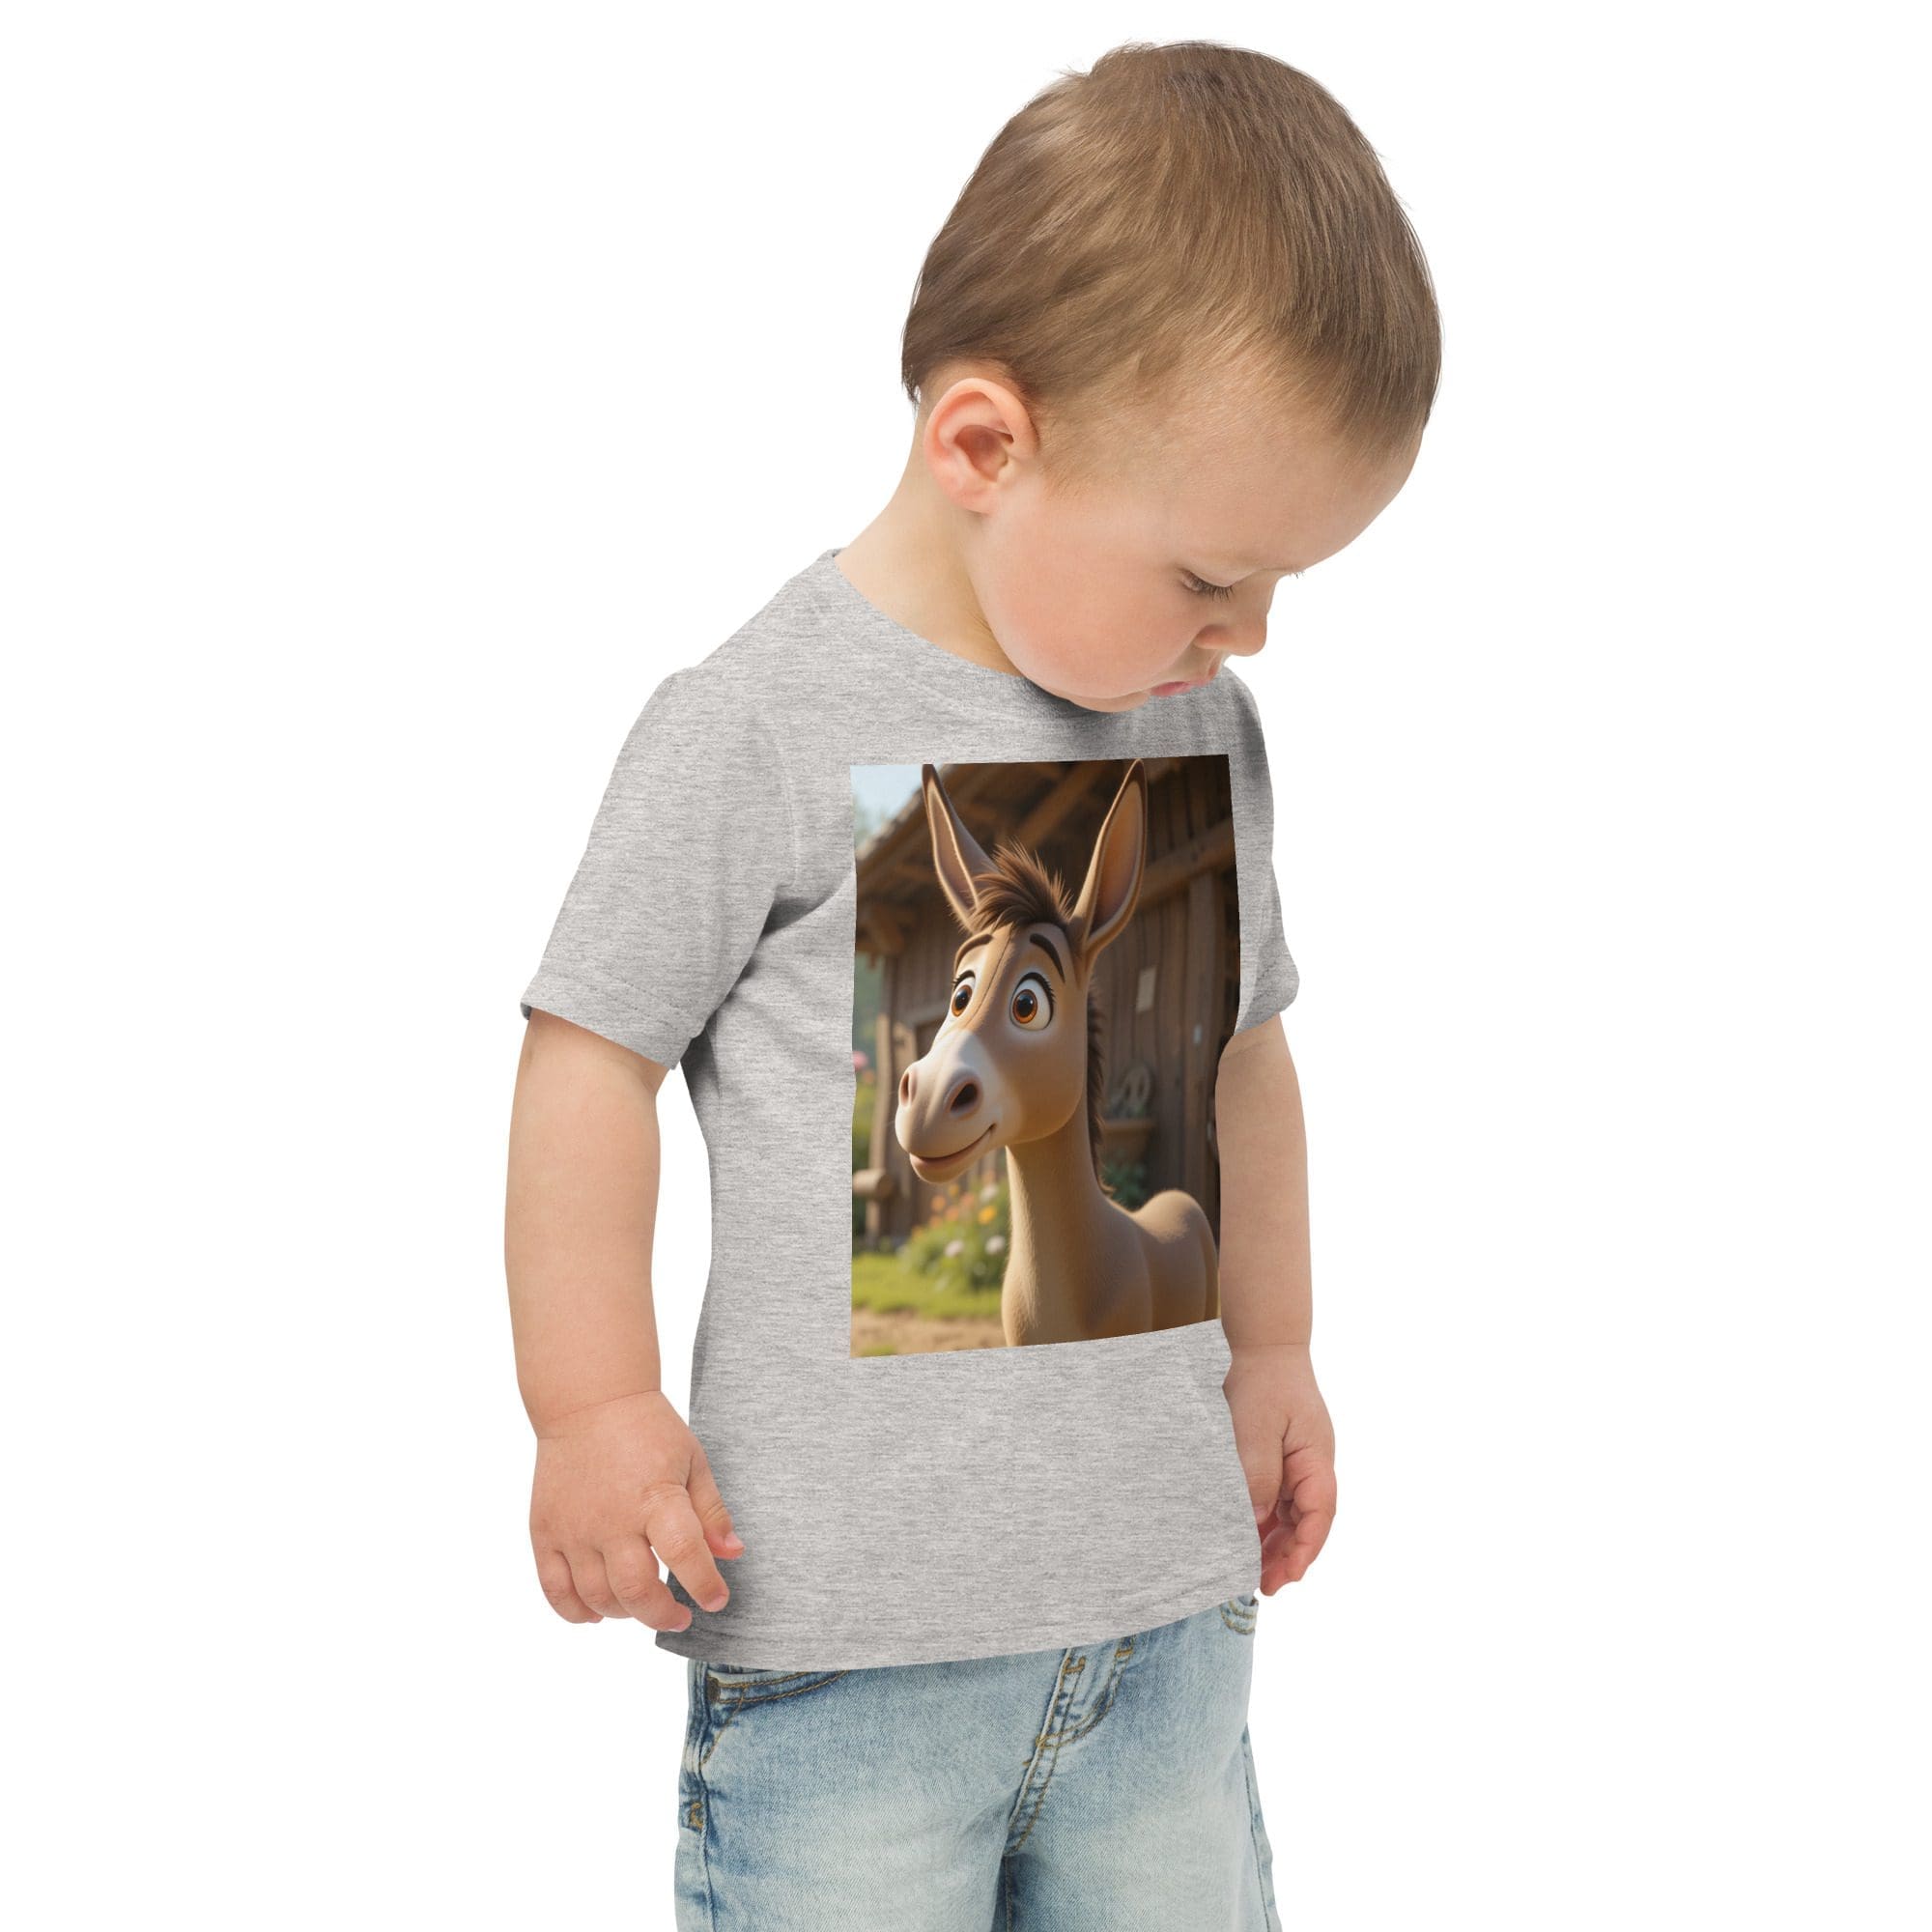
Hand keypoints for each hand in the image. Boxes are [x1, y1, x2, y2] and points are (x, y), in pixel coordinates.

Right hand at [528, 1391, 743, 1629]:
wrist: (588, 1402)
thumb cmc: (646, 1429)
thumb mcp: (692, 1461)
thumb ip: (711, 1511)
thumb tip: (732, 1553)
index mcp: (656, 1497)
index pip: (685, 1555)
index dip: (705, 1585)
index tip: (717, 1600)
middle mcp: (612, 1519)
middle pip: (636, 1590)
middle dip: (663, 1615)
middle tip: (680, 1615)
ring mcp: (574, 1529)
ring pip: (597, 1597)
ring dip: (625, 1614)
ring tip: (642, 1604)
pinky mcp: (545, 1532)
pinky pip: (555, 1590)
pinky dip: (576, 1612)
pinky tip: (597, 1612)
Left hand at [1225, 1343, 1335, 1593]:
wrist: (1263, 1347)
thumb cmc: (1263, 1382)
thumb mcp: (1257, 1428)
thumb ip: (1258, 1474)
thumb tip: (1254, 1521)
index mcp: (1317, 1459)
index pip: (1319, 1513)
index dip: (1305, 1549)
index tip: (1288, 1576)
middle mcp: (1312, 1466)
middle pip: (1308, 1522)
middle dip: (1289, 1556)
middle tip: (1265, 1586)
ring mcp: (1298, 1464)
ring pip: (1292, 1515)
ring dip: (1276, 1543)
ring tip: (1252, 1572)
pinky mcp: (1280, 1460)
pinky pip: (1277, 1499)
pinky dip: (1264, 1522)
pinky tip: (1246, 1539)